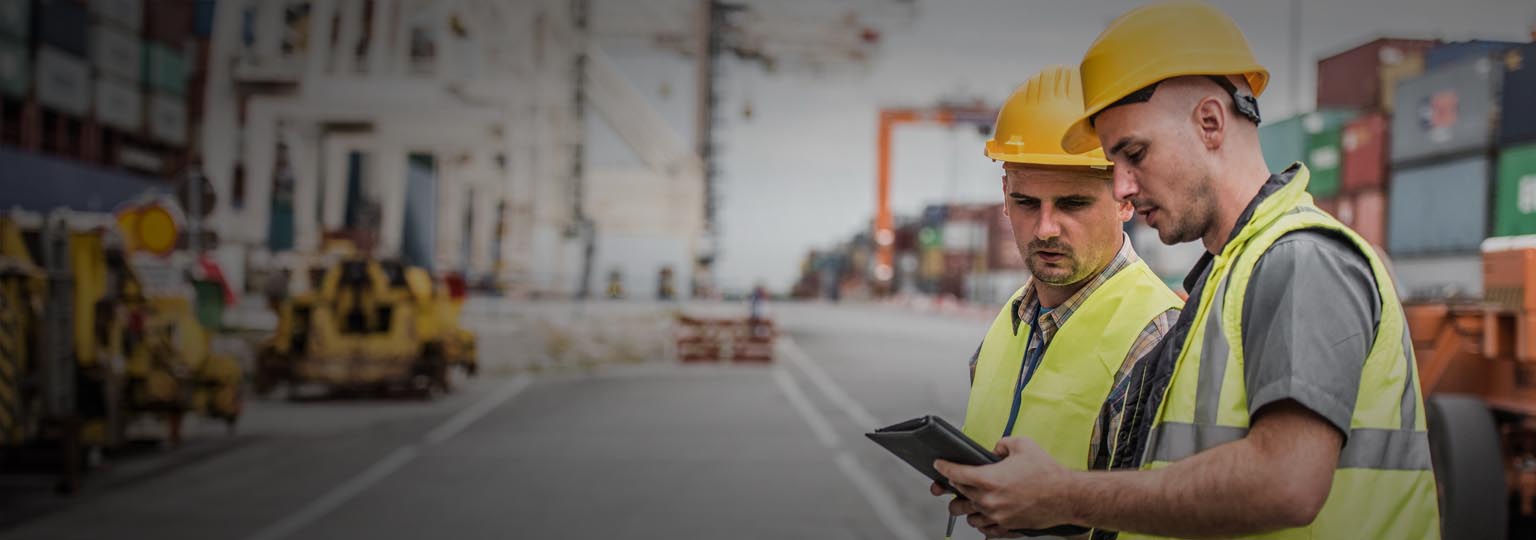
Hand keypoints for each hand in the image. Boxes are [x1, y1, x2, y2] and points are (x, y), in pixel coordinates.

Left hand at [933, 437, 1075, 531]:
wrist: (1067, 496)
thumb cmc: (1047, 473)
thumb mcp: (1023, 444)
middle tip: (954, 482)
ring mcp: (996, 516)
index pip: (955, 474)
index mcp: (988, 479)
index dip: (944, 467)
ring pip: (968, 516)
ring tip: (969, 500)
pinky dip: (981, 523)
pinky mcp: (1007, 528)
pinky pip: (985, 530)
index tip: (939, 465)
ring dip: (966, 507)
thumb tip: (994, 449)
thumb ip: (1002, 443)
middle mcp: (989, 500)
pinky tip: (983, 516)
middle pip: (958, 495)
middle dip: (953, 487)